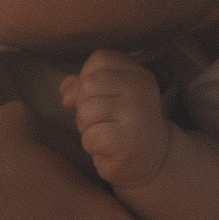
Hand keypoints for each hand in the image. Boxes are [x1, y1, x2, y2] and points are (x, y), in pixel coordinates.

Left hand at [65, 50, 172, 189]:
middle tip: (100, 120)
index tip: (97, 97)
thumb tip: (66, 91)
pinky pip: (91, 136)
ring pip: (86, 110)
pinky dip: (91, 145)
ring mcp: (137, 113)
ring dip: (86, 127)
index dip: (87, 77)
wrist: (152, 160)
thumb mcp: (108, 98)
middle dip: (84, 105)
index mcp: (137, 73)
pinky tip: (107, 148)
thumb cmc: (124, 126)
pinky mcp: (128, 140)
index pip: (99, 59)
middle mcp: (140, 89)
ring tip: (105, 133)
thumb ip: (84, 86)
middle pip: (89, 83)